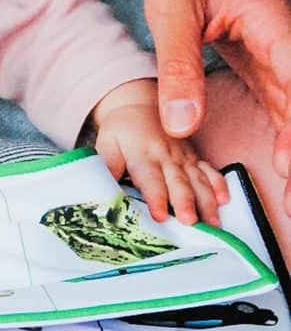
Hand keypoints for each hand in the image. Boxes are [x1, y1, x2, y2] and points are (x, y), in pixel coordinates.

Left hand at [93, 81, 228, 225]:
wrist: (140, 106)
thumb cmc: (120, 131)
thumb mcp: (107, 144)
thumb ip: (108, 167)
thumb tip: (104, 192)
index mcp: (142, 154)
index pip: (149, 178)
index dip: (155, 197)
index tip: (159, 216)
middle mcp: (166, 156)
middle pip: (178, 181)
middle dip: (185, 202)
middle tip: (190, 223)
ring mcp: (184, 157)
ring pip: (199, 179)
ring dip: (207, 201)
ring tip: (213, 224)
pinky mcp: (195, 157)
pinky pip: (210, 170)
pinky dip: (219, 185)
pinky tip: (225, 201)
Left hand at [144, 0, 290, 195]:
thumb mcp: (173, 7)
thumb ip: (177, 63)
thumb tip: (181, 124)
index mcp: (278, 32)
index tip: (286, 166)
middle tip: (290, 207)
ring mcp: (288, 72)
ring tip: (289, 207)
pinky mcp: (277, 82)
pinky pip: (288, 121)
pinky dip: (288, 150)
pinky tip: (285, 180)